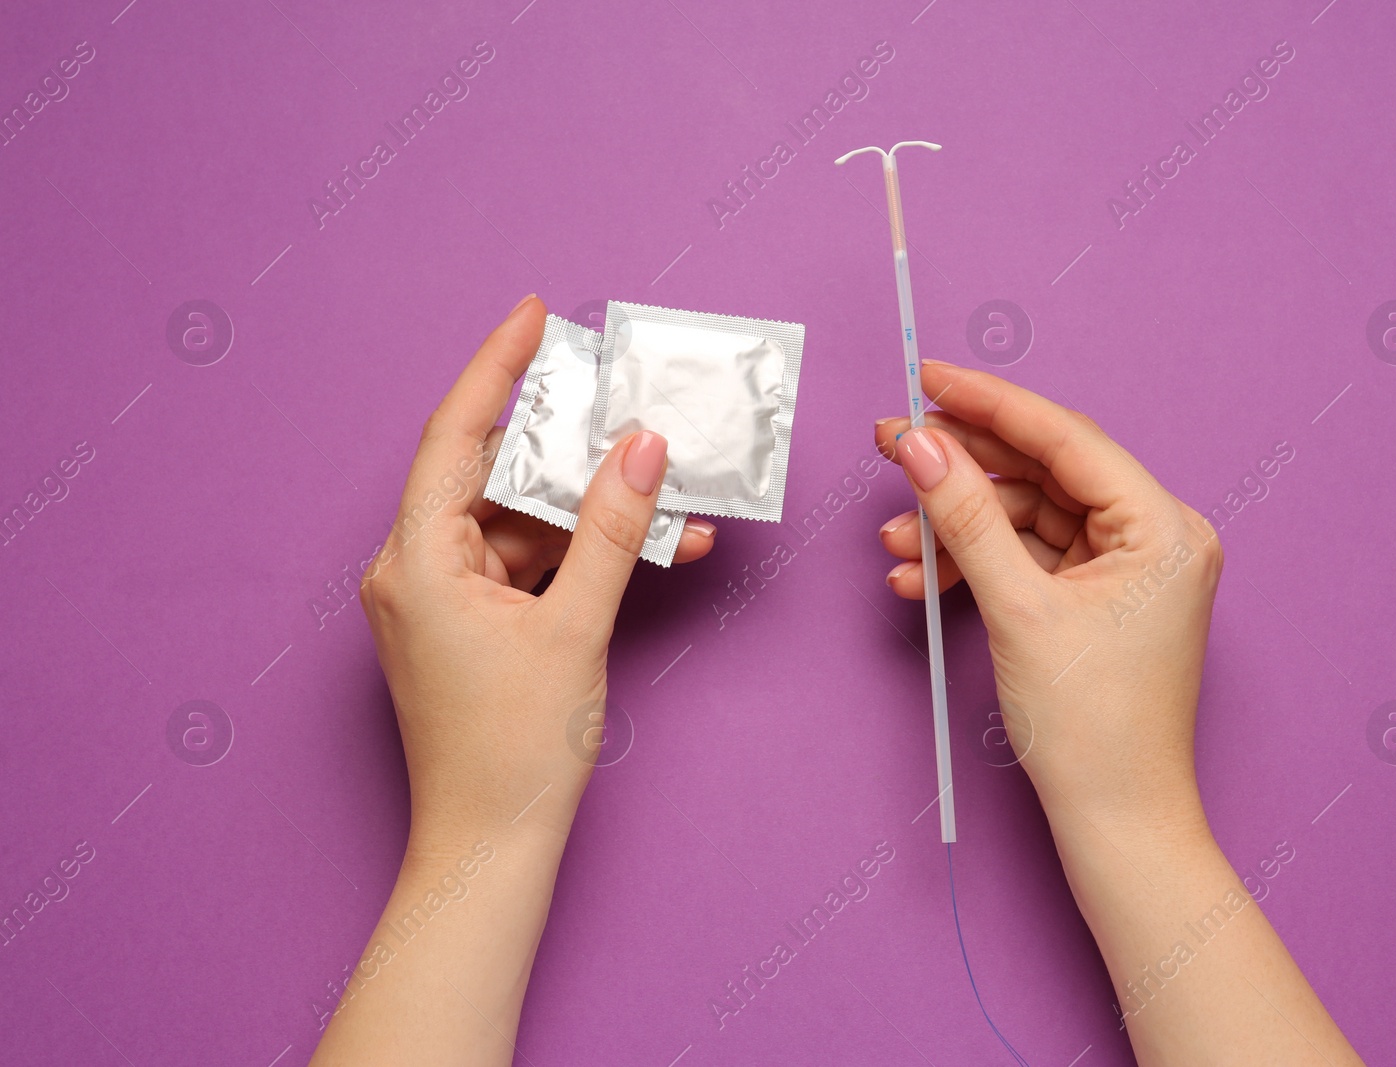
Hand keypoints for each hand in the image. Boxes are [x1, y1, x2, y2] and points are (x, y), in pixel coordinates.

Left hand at [360, 295, 712, 846]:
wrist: (491, 849)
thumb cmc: (515, 752)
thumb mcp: (575, 629)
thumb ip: (614, 531)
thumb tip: (642, 448)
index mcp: (416, 560)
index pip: (455, 435)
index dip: (497, 368)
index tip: (536, 315)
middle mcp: (415, 570)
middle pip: (496, 476)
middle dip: (571, 446)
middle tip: (628, 402)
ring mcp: (443, 600)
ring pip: (523, 522)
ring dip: (595, 511)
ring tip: (671, 492)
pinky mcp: (472, 626)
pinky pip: (530, 565)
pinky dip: (584, 555)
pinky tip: (653, 545)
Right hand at [875, 363, 1363, 1065]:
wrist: (1114, 821)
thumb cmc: (1090, 727)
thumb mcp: (1018, 608)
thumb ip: (966, 515)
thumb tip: (921, 442)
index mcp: (1165, 527)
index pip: (1066, 439)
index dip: (990, 403)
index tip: (928, 376)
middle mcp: (1156, 537)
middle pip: (1042, 474)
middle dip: (961, 470)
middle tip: (891, 449)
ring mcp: (1127, 570)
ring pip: (1026, 517)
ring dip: (958, 527)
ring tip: (897, 546)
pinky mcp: (1098, 600)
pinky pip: (1029, 558)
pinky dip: (976, 564)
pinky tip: (922, 579)